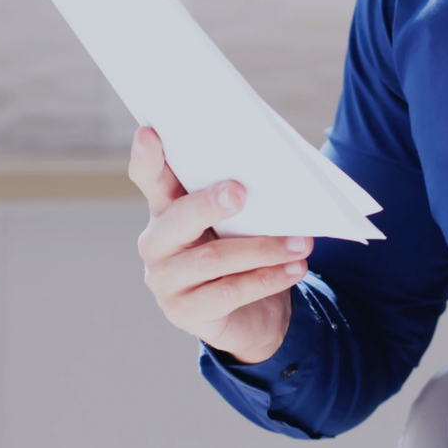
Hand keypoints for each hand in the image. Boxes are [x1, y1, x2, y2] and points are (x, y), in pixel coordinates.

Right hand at [130, 125, 306, 363]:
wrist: (252, 315)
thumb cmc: (244, 251)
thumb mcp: (240, 220)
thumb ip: (241, 196)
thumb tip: (274, 172)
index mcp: (166, 208)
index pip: (148, 178)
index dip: (146, 157)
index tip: (150, 132)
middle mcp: (157, 243)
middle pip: (179, 218)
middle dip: (210, 203)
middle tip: (240, 191)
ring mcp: (165, 281)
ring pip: (213, 259)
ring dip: (263, 249)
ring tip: (301, 243)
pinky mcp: (184, 313)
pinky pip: (229, 293)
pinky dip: (267, 279)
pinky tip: (295, 269)